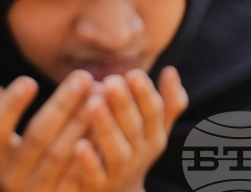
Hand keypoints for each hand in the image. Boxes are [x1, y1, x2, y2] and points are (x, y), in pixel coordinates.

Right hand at [0, 71, 94, 191]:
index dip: (11, 106)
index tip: (29, 81)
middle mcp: (10, 178)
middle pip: (39, 137)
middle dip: (62, 104)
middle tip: (83, 76)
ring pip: (64, 153)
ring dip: (84, 121)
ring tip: (100, 94)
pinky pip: (81, 173)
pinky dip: (94, 147)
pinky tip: (106, 123)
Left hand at [73, 67, 187, 191]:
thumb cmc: (134, 149)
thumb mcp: (153, 129)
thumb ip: (166, 103)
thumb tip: (171, 70)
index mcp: (153, 135)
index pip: (153, 113)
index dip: (145, 94)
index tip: (133, 73)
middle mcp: (140, 153)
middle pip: (134, 127)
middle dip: (124, 104)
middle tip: (111, 81)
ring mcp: (120, 171)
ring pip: (116, 150)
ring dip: (106, 126)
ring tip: (94, 102)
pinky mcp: (99, 187)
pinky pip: (95, 175)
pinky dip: (89, 161)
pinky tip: (79, 144)